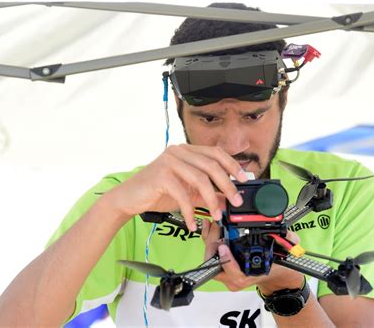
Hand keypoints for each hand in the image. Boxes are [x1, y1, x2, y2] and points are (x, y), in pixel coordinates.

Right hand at [102, 144, 247, 229]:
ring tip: (216, 216)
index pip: (216, 152)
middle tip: (236, 202)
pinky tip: (193, 224)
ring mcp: (169, 161)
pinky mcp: (161, 175)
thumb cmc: (158, 193)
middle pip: (212, 165)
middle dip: (227, 185)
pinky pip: (183, 194)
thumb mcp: (188, 192)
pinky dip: (191, 211)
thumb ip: (207, 193)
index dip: (232, 165)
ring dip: (212, 201)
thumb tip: (229, 200)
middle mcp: (178, 151)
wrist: (129, 199)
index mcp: (186, 150)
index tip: (244, 179)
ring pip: (200, 179)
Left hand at [201, 220, 304, 294]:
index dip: (226, 261)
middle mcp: (235, 277)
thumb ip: (289, 243)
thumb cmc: (277, 265)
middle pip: (216, 262)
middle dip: (214, 241)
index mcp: (249, 276)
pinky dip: (208, 239)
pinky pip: (210, 253)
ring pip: (210, 257)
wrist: (275, 273)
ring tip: (214, 223)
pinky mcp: (220, 266)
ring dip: (210, 239)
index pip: (233, 273)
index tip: (223, 246)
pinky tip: (209, 226)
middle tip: (217, 225)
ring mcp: (226, 273)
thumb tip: (292, 237)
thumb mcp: (285, 253)